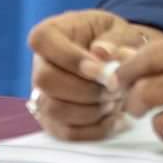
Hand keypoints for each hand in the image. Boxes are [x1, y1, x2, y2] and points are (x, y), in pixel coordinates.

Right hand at [24, 9, 154, 139]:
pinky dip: (94, 130)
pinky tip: (117, 120)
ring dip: (90, 111)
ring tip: (116, 103)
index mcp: (51, 33)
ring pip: (53, 109)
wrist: (120, 62)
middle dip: (86, 90)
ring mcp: (43, 94)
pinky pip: (65, 132)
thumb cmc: (115, 41)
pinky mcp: (53, 120)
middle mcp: (40, 63)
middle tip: (116, 90)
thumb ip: (116, 39)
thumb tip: (102, 52)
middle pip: (46, 80)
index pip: (42, 40)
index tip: (105, 72)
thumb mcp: (121, 31)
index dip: (71, 59)